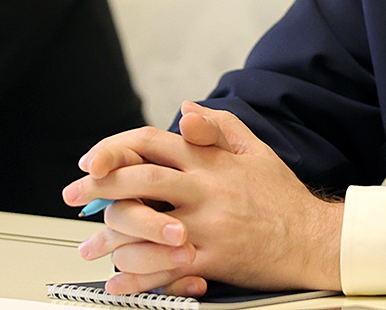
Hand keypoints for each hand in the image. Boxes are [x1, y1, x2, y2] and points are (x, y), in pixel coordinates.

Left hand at [65, 103, 343, 295]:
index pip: (151, 142)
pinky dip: (136, 275)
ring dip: (110, 237)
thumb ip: (218, 125)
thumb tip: (185, 107)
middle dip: (97, 186)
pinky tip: (118, 279)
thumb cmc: (281, 196)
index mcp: (210, 160)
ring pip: (145, 226)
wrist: (314, 238)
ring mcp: (207, 225)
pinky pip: (164, 266)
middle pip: (139, 181)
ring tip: (91, 245)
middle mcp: (205, 189)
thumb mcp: (255, 148)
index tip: (89, 161)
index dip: (114, 148)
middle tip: (71, 195)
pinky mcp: (212, 258)